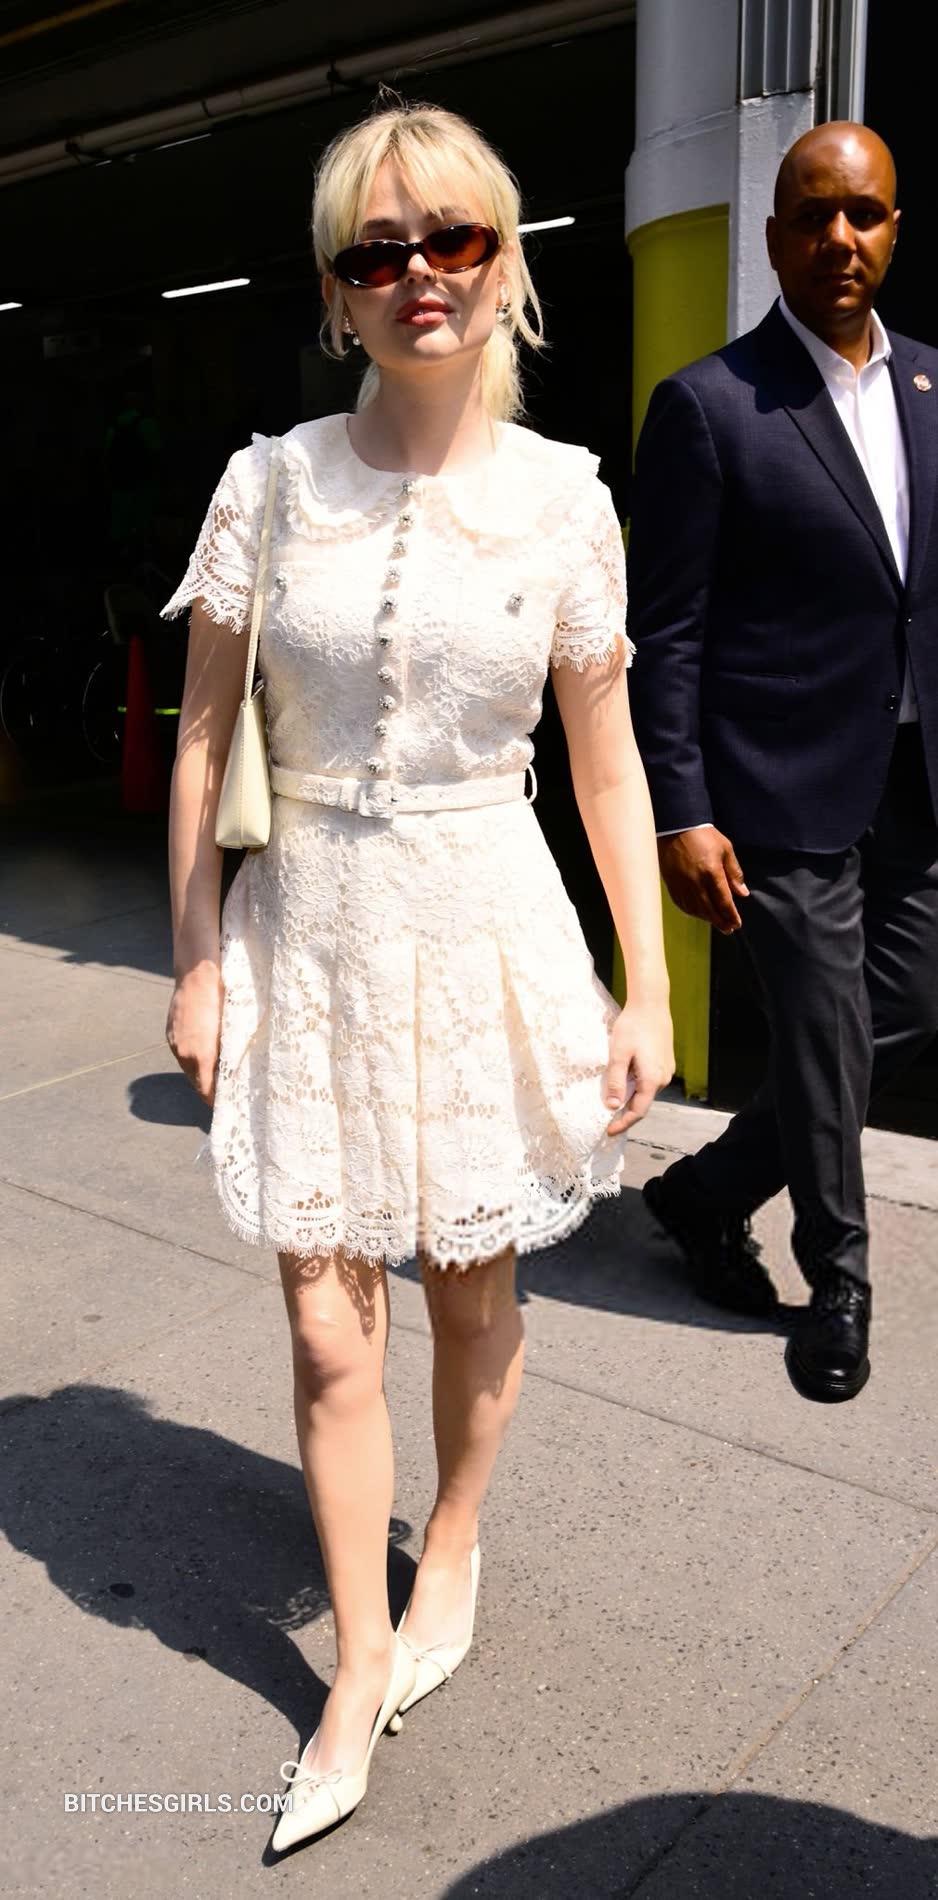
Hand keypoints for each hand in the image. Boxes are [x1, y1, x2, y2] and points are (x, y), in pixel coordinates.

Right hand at [165, 963, 222, 1105]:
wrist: (197, 975)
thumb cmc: (223, 999)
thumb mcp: (232, 1030)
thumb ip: (228, 1054)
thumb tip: (232, 1071)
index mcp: (201, 1055)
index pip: (207, 1090)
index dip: (215, 1101)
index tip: (225, 1106)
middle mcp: (184, 1053)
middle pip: (196, 1083)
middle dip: (208, 1091)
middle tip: (223, 1096)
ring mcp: (175, 1044)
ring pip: (187, 1070)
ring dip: (200, 1076)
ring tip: (215, 1078)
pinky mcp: (170, 1034)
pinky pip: (181, 1055)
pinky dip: (192, 1061)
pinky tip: (203, 1057)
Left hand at [603, 1002, 674, 1134]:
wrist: (651, 1004)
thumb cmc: (632, 1027)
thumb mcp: (618, 1054)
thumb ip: (616, 1081)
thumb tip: (612, 1106)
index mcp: (652, 1079)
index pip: (638, 1112)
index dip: (623, 1124)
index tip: (609, 1132)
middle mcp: (663, 1078)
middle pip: (643, 1103)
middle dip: (626, 1114)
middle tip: (608, 1121)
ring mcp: (667, 1070)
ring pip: (647, 1091)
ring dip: (631, 1098)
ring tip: (613, 1101)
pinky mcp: (666, 1061)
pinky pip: (650, 1081)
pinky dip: (637, 1086)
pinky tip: (626, 1081)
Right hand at [658, 828, 748, 933]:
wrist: (676, 826)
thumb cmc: (703, 835)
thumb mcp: (726, 849)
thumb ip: (734, 873)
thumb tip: (742, 893)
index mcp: (711, 872)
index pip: (724, 901)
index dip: (731, 915)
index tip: (737, 923)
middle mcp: (695, 882)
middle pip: (709, 910)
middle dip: (720, 922)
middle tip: (729, 929)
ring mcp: (681, 884)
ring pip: (695, 910)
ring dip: (707, 918)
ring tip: (716, 922)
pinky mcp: (671, 884)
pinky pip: (682, 904)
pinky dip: (692, 912)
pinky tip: (699, 913)